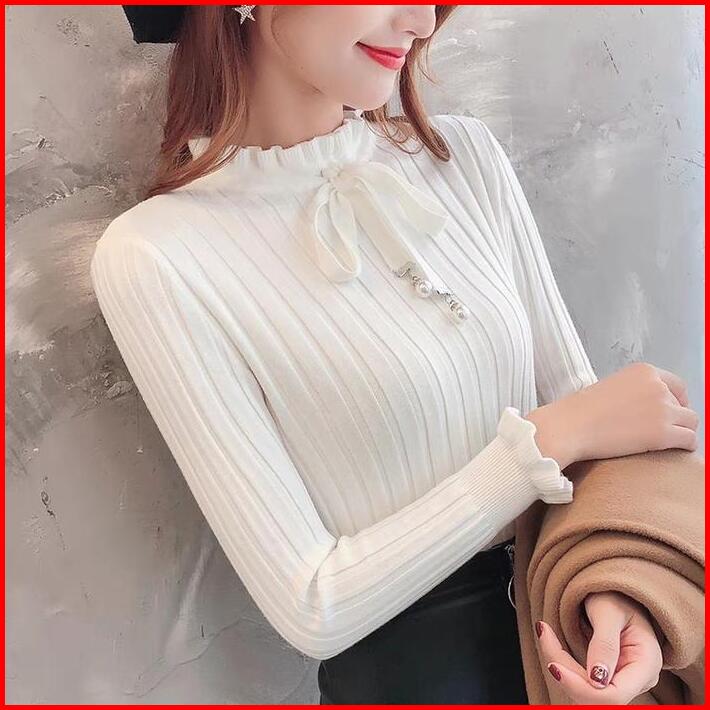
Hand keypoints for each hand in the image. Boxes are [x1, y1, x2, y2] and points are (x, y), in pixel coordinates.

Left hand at [535, 590, 663, 703]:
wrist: (616, 590)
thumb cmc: (615, 595)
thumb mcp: (609, 611)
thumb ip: (605, 644)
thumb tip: (597, 680)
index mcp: (646, 664)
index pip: (615, 696)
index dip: (582, 688)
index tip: (553, 666)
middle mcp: (636, 680)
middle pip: (596, 697)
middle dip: (566, 673)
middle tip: (544, 633)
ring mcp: (621, 680)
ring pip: (584, 691)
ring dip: (560, 666)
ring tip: (545, 632)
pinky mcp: (605, 678)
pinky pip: (579, 681)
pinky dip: (561, 664)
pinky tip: (550, 640)